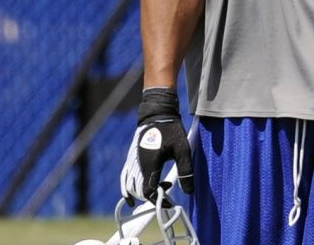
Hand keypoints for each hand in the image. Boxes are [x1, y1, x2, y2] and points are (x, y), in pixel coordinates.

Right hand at [120, 88, 193, 204]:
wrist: (157, 112)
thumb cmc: (171, 130)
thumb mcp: (183, 150)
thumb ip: (186, 171)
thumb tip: (188, 191)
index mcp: (149, 164)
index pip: (148, 192)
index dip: (159, 201)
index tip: (170, 202)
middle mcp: (137, 164)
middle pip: (138, 191)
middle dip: (151, 198)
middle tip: (166, 194)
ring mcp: (132, 160)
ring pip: (129, 186)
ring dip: (140, 193)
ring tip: (156, 193)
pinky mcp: (131, 157)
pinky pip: (124, 176)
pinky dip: (126, 187)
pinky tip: (133, 194)